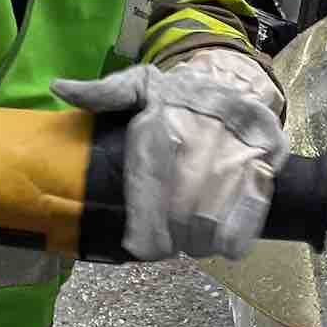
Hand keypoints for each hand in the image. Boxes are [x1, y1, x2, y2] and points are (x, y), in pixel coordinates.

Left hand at [53, 55, 285, 260]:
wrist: (235, 78)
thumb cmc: (178, 94)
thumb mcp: (139, 84)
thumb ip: (102, 93)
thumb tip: (59, 88)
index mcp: (162, 121)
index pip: (149, 187)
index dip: (146, 229)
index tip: (142, 247)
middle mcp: (199, 134)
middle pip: (181, 212)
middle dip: (173, 238)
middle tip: (169, 245)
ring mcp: (237, 147)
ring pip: (215, 217)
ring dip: (201, 241)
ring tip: (193, 243)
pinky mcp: (267, 157)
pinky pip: (252, 210)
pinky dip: (237, 236)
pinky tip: (225, 245)